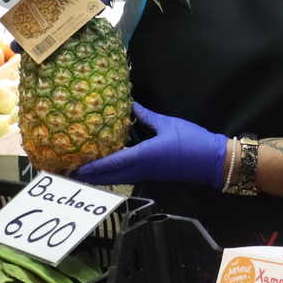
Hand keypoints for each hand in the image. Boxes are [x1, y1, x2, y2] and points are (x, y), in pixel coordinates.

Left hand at [74, 103, 225, 187]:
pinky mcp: (151, 174)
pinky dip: (112, 174)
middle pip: (110, 176)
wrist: (212, 161)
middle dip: (90, 176)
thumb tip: (128, 103)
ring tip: (82, 174)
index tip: (76, 168)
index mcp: (143, 156)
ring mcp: (146, 174)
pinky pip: (126, 176)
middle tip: (69, 174)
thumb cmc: (191, 140)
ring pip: (117, 178)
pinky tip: (106, 169)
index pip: (112, 163)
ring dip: (99, 178)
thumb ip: (145, 115)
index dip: (92, 166)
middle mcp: (141, 169)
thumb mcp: (167, 123)